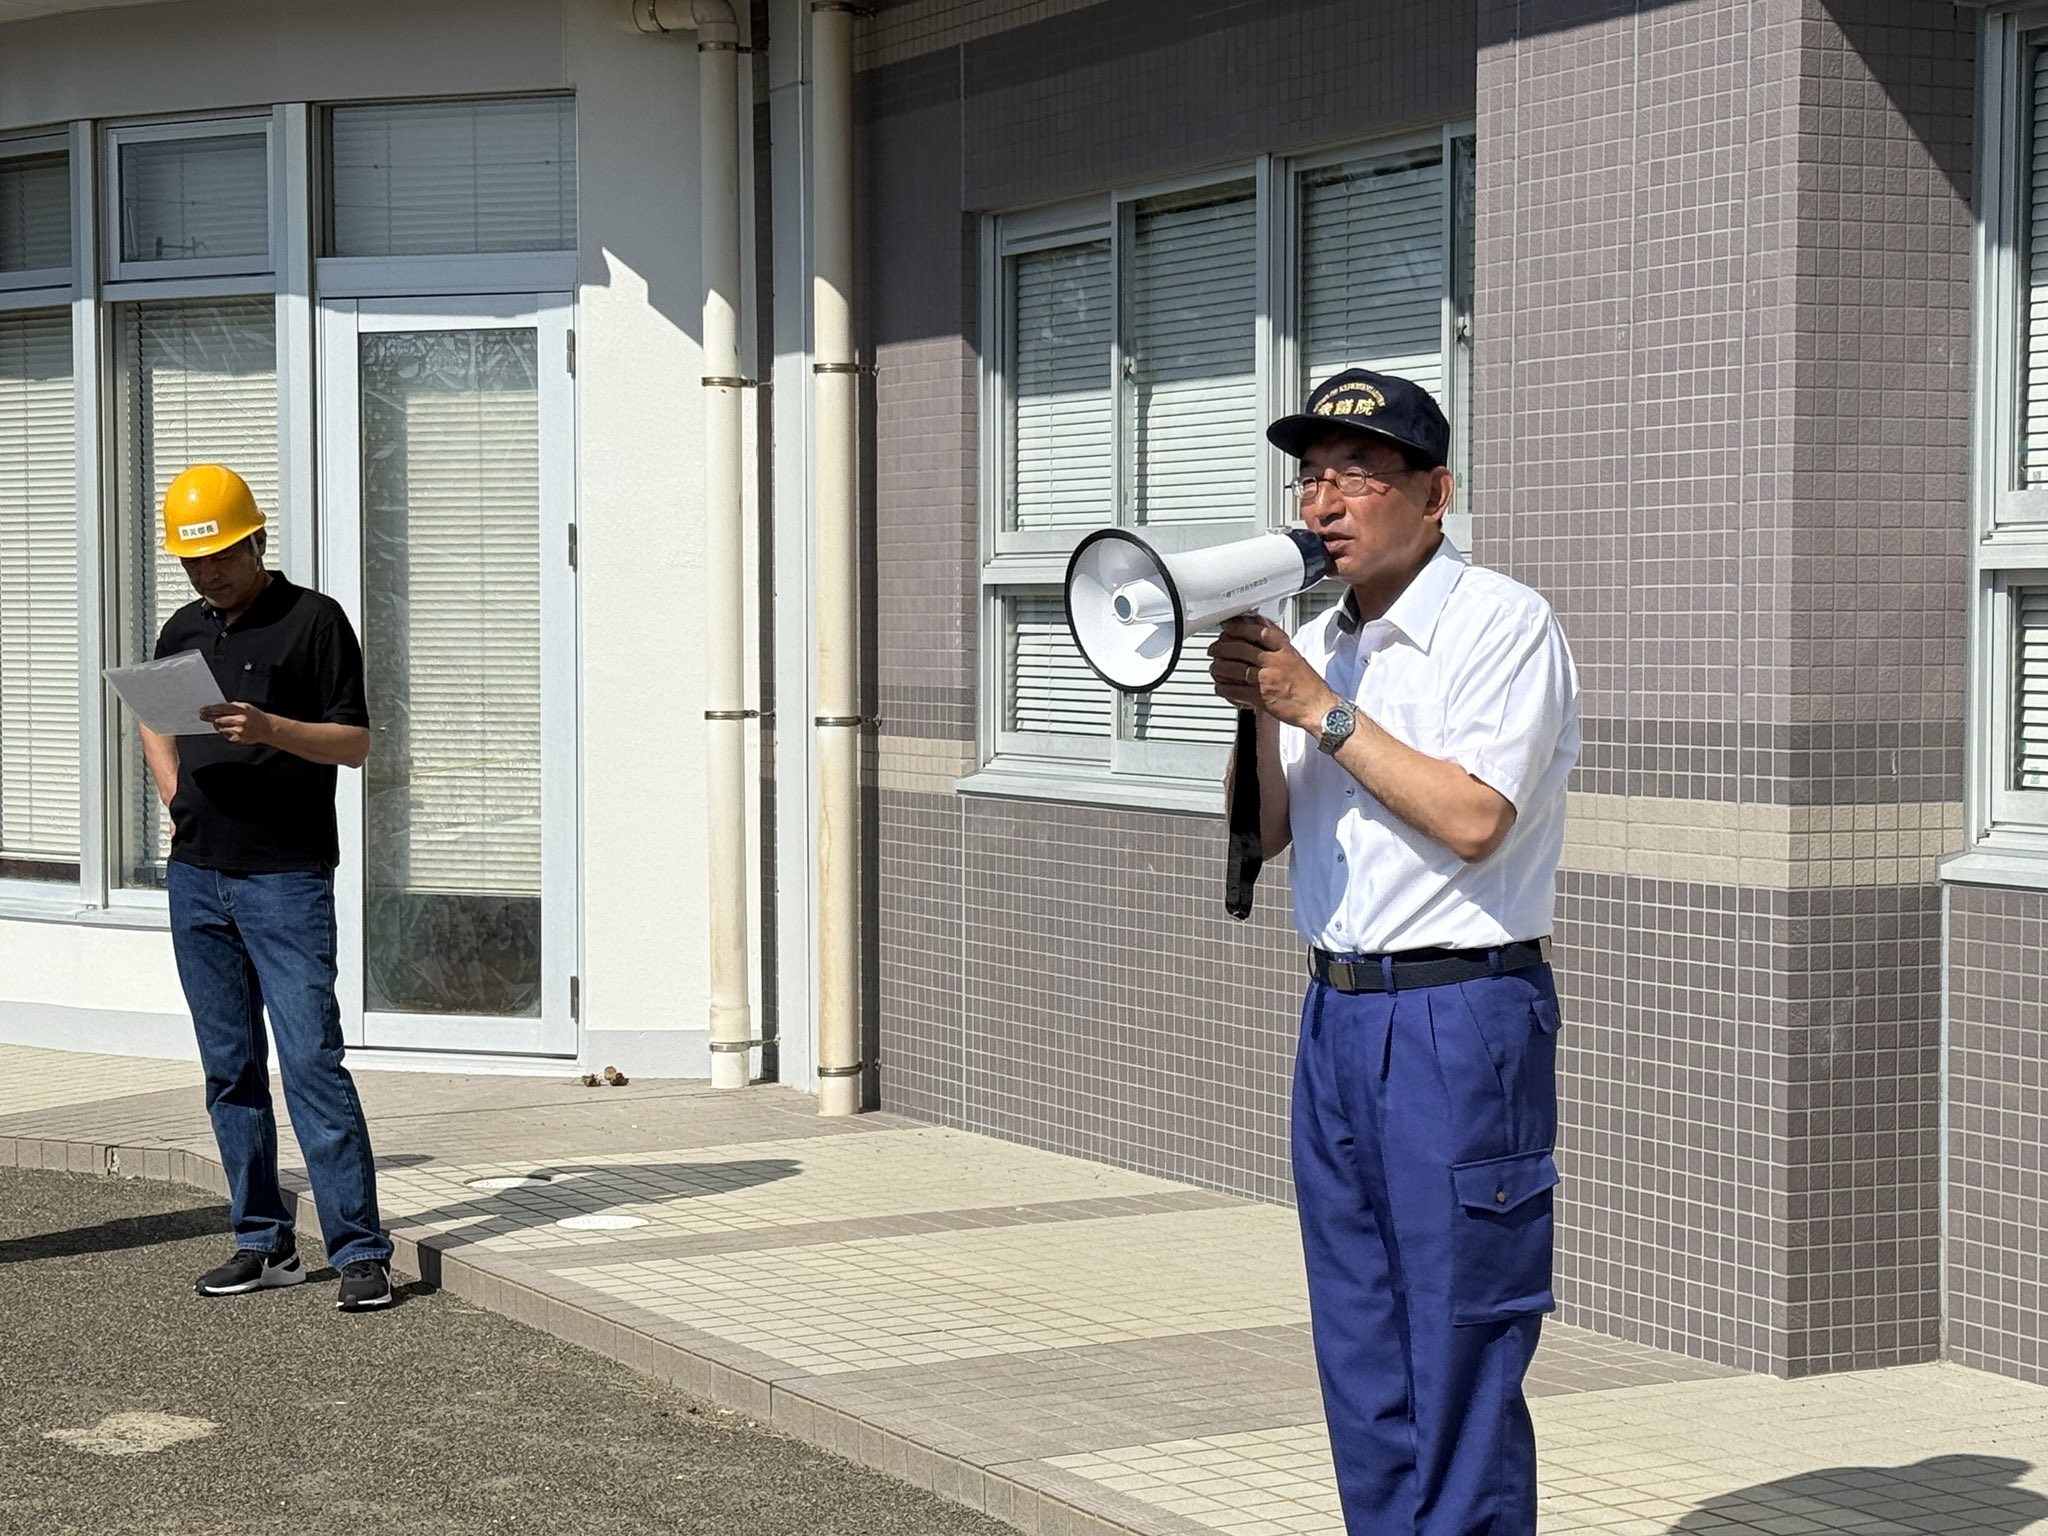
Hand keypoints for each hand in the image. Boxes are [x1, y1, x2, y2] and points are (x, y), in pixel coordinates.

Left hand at [199, 701, 276, 746]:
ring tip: (225, 724)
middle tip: (204, 717)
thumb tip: (215, 709)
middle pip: (218, 719)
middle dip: (210, 718)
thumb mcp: (245, 707)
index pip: (221, 709)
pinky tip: (232, 730)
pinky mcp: (239, 739)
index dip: (210, 710)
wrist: (267, 728)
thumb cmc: (254, 716)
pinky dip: (226, 732)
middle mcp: (240, 720)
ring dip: (219, 726)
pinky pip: (225, 735)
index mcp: (242, 710)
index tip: (202, 711)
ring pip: (220, 728)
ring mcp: (239, 731)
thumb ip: (231, 707)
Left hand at [1206, 615, 1338, 728]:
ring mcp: (1267, 679)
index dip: (1238, 628)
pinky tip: (1220, 686)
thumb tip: (1259, 623)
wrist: (1318, 707)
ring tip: (1214, 668)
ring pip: (1234, 669)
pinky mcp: (1261, 698)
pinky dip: (1224, 688)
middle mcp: (1275, 661)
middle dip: (1221, 648)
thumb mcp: (1294, 656)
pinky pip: (1236, 691)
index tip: (1227, 627)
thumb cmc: (1308, 684)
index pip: (1257, 631)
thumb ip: (1276, 641)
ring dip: (1219, 668)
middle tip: (1213, 649)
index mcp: (1284, 649)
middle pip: (1240, 649)